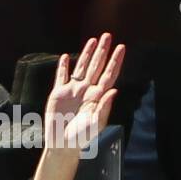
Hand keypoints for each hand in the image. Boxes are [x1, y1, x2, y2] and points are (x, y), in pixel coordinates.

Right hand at [43, 33, 124, 154]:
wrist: (63, 144)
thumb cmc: (82, 137)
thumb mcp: (96, 123)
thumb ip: (104, 106)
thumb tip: (114, 90)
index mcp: (98, 96)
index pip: (109, 74)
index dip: (115, 61)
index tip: (122, 48)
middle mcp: (87, 90)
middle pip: (97, 66)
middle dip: (102, 51)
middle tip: (108, 35)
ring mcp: (73, 90)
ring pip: (81, 67)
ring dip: (87, 54)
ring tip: (92, 40)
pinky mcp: (58, 93)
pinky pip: (61, 76)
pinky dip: (63, 66)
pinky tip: (65, 57)